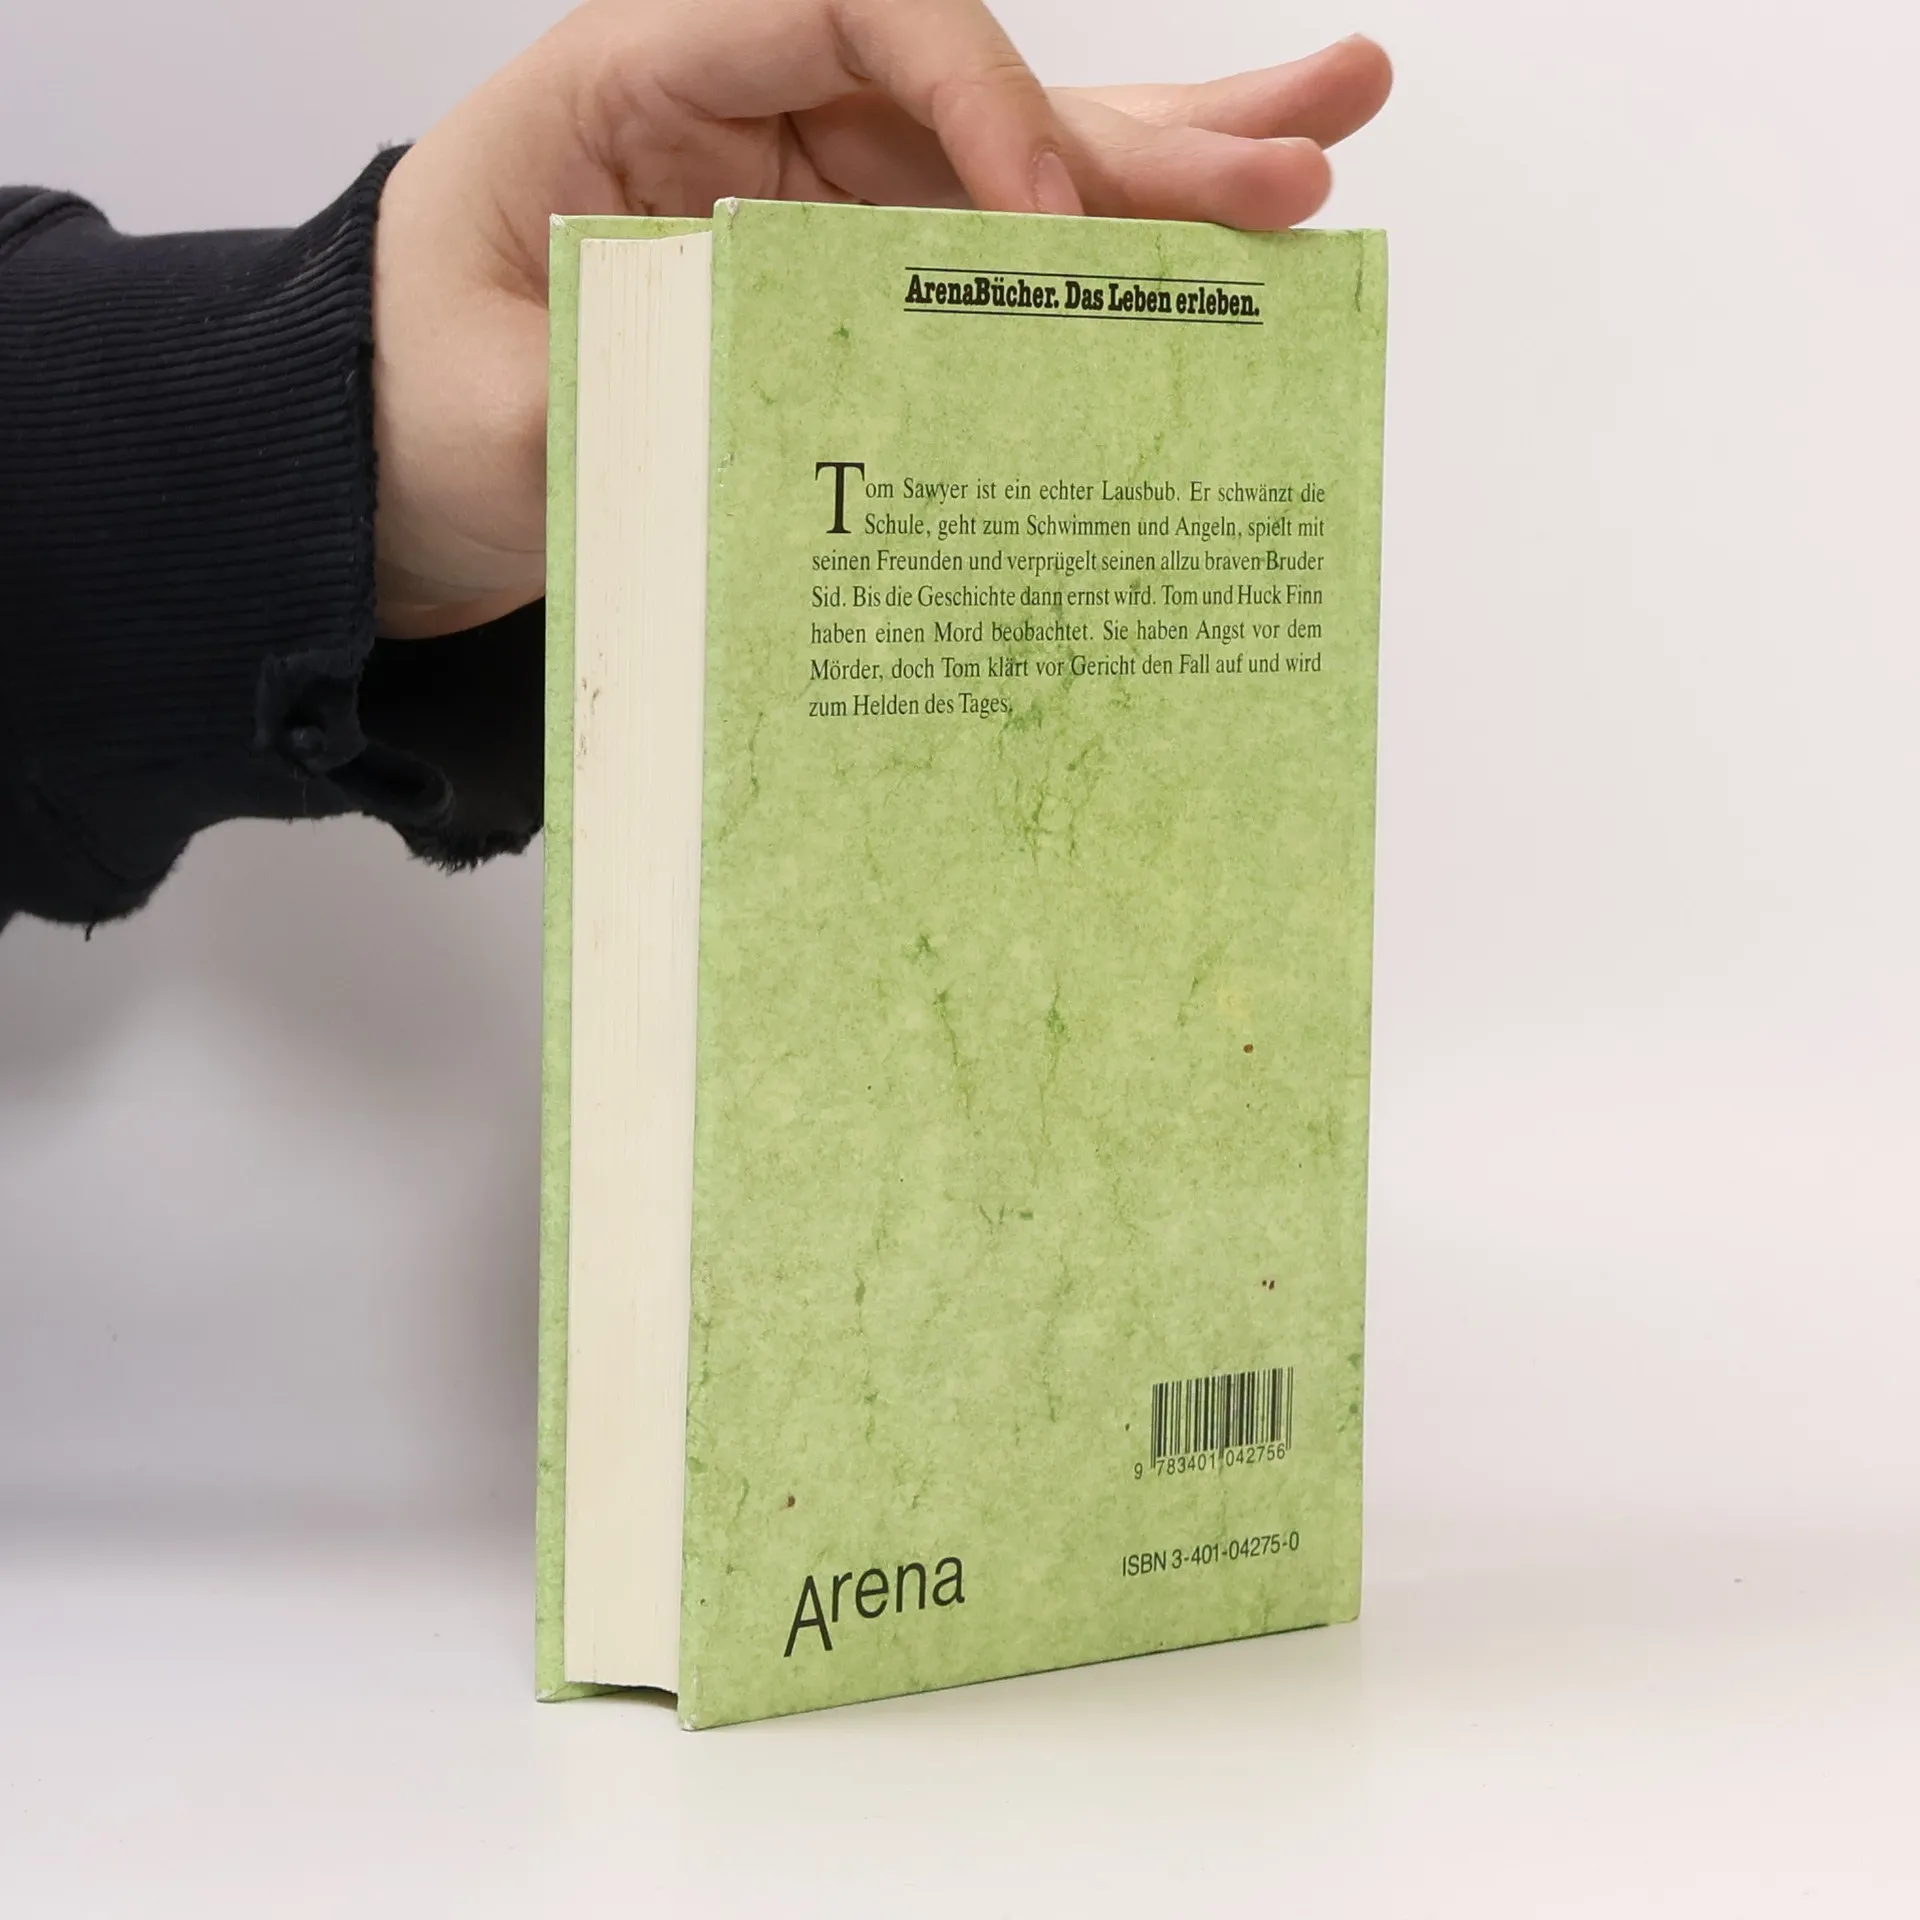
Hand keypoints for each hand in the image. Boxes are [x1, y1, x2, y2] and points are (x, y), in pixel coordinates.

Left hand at [370, 0, 1391, 636]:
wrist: (401, 453)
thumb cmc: (415, 392)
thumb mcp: (477, 396)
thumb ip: (600, 389)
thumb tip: (733, 417)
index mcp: (638, 79)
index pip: (835, 9)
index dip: (964, 90)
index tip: (1037, 209)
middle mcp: (748, 113)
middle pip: (966, 86)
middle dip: (1134, 124)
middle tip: (1297, 152)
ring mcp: (809, 196)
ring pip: (1005, 163)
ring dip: (1163, 169)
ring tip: (1318, 159)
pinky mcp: (839, 281)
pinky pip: (977, 261)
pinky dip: (1087, 267)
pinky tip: (1202, 261)